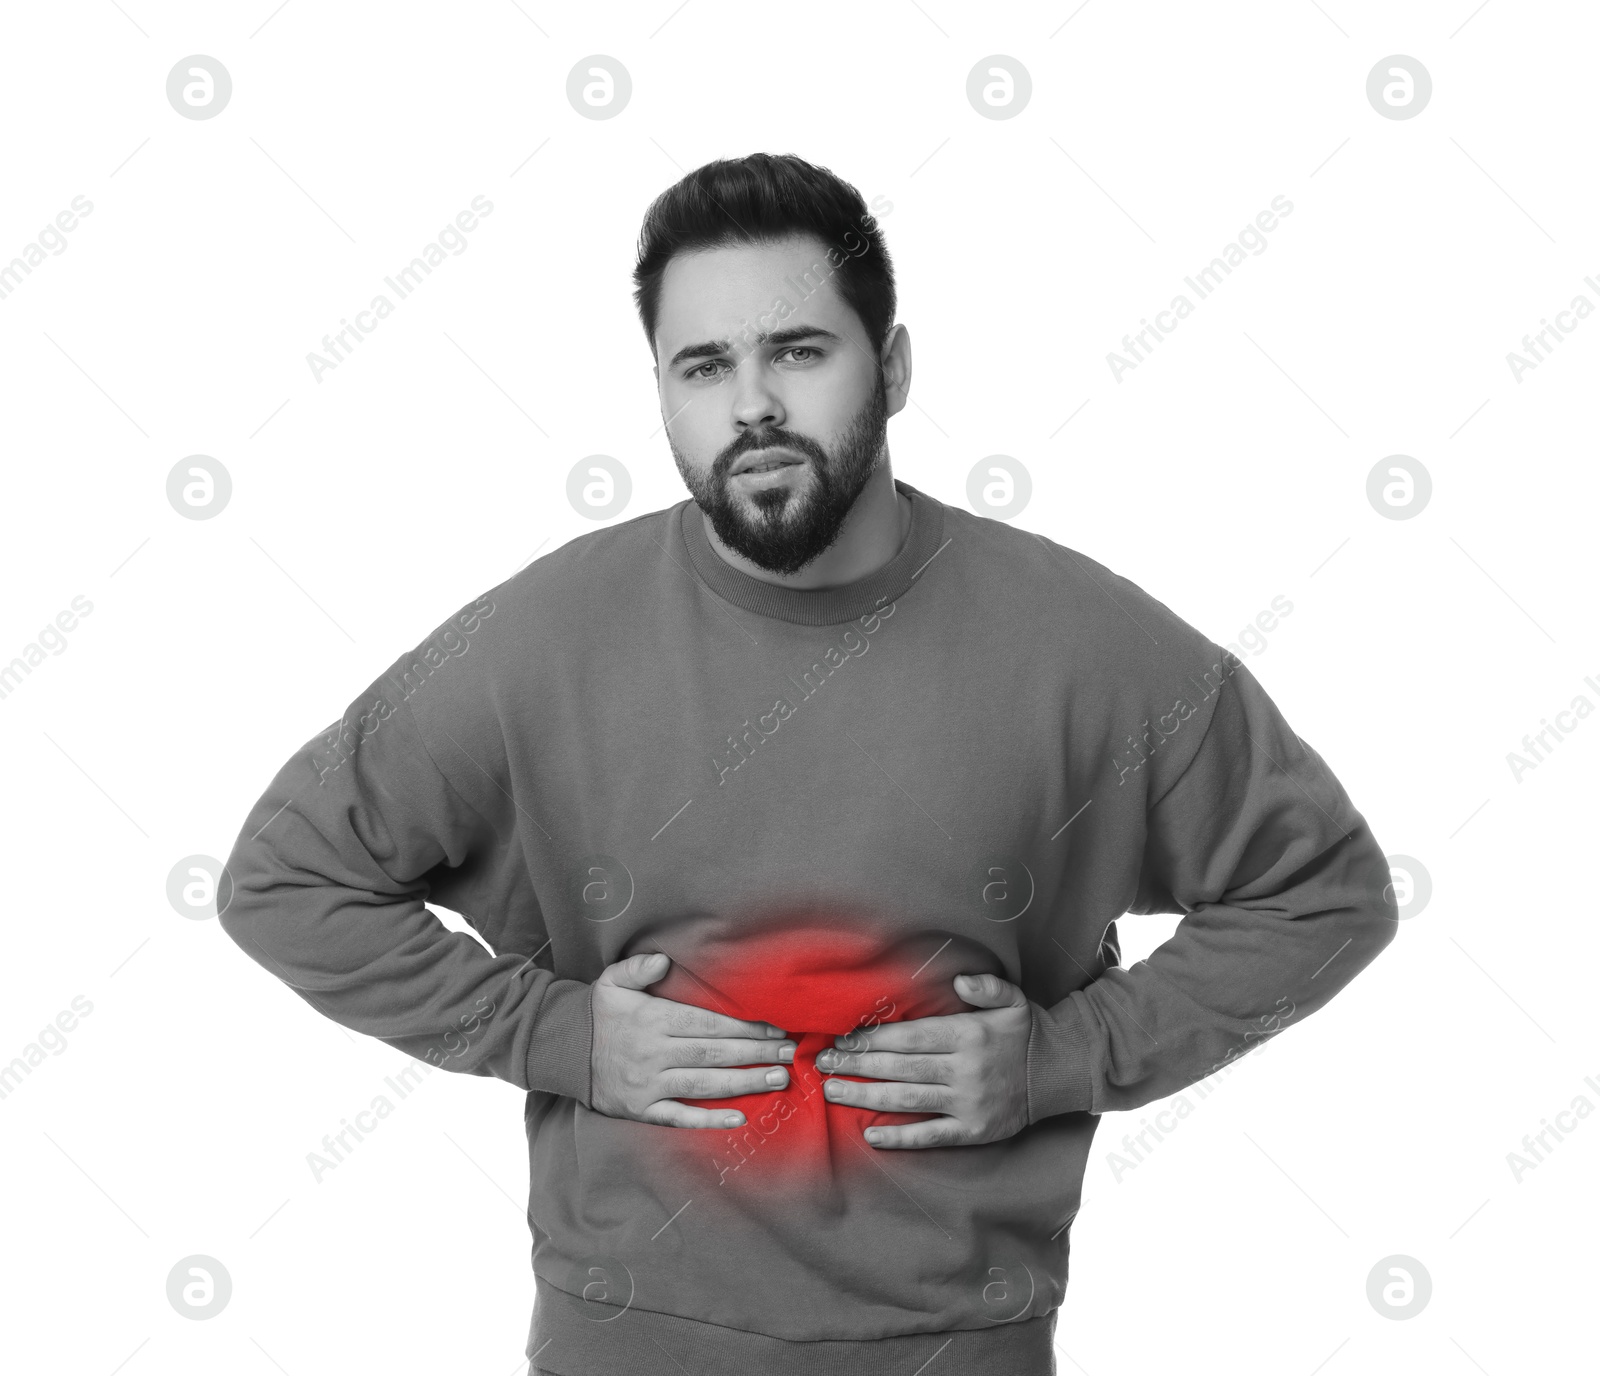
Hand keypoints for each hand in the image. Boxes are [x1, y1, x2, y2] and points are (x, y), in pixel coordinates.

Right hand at [589, 952, 794, 1128]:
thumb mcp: (612, 981)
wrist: (563, 1051)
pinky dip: (709, 1120)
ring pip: (704, 1084)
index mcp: (652, 1020)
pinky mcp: (641, 1109)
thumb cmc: (597, 1013)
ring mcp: (648, 1084)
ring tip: (777, 1080)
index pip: (707, 1024)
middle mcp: (653, 1053)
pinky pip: (679, 1117)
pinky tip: (738, 1118)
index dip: (744, 1028)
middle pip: (714, 1054)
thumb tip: (663, 962)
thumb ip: (638, 968)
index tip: (773, 1029)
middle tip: (788, 1055)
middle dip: (755, 1054)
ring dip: (744, 1083)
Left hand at [814, 972, 1030, 1148]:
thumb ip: (985, 987)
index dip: (872, 1039)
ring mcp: (967, 1103)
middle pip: (899, 1068)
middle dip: (856, 1065)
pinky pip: (930, 1135)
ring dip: (865, 1096)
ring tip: (832, 1091)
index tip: (842, 1039)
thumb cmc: (1026, 1032)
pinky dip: (900, 1137)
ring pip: (906, 1100)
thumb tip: (958, 982)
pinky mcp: (972, 1130)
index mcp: (967, 1036)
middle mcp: (964, 1070)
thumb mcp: (1012, 999)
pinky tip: (871, 1136)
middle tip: (822, 1064)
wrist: (1058, 1072)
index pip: (909, 1037)